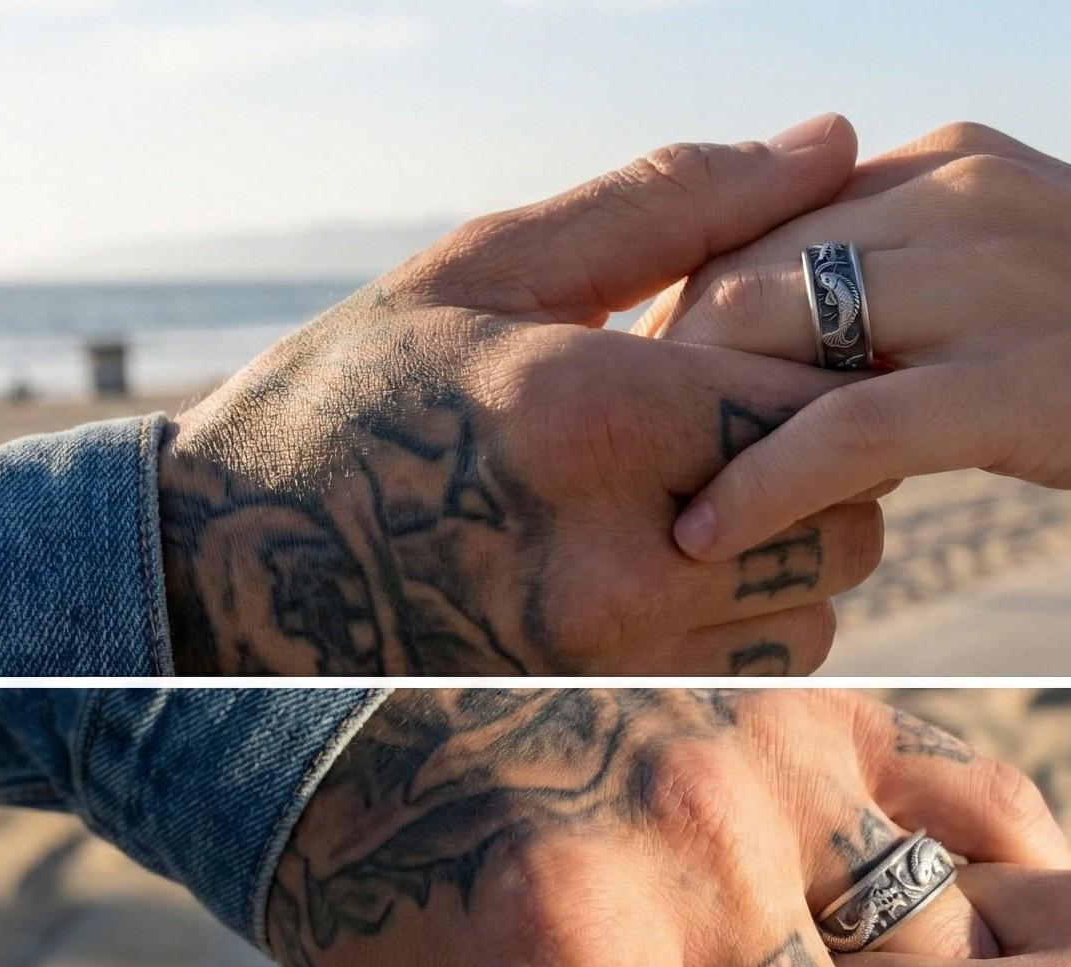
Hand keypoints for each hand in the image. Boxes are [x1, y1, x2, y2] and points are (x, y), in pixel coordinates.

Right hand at [159, 116, 883, 674]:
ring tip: (689, 504)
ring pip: (817, 606)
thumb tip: (834, 137)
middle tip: (736, 430)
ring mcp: (617, 665)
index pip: (814, 400)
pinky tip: (666, 577)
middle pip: (843, 517)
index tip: (766, 357)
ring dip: (788, 552)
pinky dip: (748, 623)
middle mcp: (615, 561)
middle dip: (820, 467)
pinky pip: (761, 675)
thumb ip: (670, 205)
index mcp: (586, 418)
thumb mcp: (483, 273)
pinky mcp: (613, 725)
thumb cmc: (354, 404)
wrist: (227, 587)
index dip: (819, 373)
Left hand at [647, 122, 1070, 564]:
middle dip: (657, 387)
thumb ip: (949, 300)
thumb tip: (860, 372)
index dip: (678, 325)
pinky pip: (849, 424)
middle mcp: (953, 196)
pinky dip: (763, 484)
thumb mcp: (1056, 293)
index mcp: (954, 169)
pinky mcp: (1031, 381)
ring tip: (631, 529)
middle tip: (611, 489)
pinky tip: (708, 544)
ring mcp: (991, 282)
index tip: (640, 418)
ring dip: (688, 437)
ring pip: (771, 334)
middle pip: (732, 274)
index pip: (754, 224)